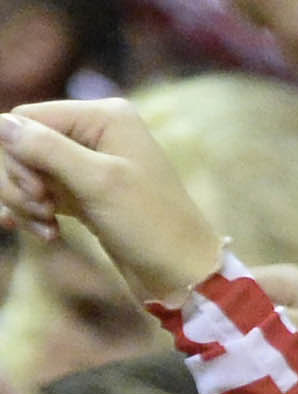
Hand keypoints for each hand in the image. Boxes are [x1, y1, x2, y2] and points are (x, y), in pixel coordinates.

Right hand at [0, 101, 224, 304]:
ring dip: (25, 201)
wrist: (184, 276)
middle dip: (20, 181)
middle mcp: (97, 133)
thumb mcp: (98, 183)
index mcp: (105, 117)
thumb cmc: (152, 226)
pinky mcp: (86, 195)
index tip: (35, 192)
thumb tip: (0, 124)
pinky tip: (45, 233)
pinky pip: (41, 194)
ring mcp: (90, 165)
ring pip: (27, 172)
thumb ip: (47, 149)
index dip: (17, 155)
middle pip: (22, 145)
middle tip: (40, 211)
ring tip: (45, 228)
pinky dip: (36, 213)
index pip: (28, 119)